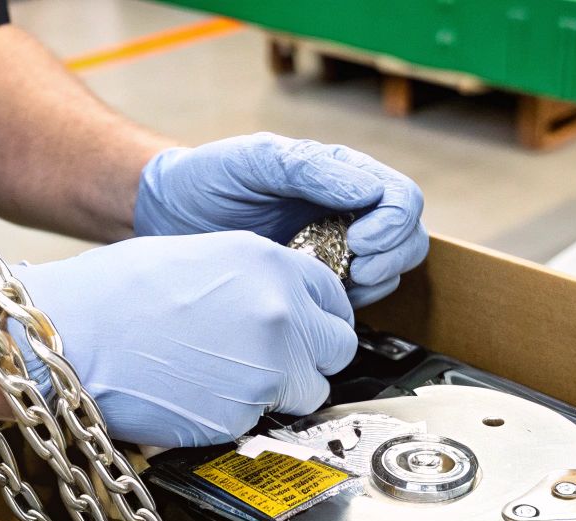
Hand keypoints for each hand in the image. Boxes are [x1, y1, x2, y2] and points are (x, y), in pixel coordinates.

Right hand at [11, 232, 355, 447]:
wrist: (72, 338)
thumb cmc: (114, 296)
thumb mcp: (200, 257)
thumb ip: (254, 279)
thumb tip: (280, 303)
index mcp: (271, 263)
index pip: (335, 299)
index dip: (317, 318)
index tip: (303, 331)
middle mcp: (282, 313)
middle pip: (336, 350)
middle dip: (310, 359)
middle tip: (271, 363)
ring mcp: (268, 369)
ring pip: (308, 394)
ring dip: (279, 393)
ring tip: (222, 379)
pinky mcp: (243, 415)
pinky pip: (261, 422)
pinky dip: (237, 416)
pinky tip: (196, 395)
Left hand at [133, 133, 428, 306]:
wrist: (167, 216)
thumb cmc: (209, 179)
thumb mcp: (255, 161)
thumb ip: (310, 170)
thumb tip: (365, 192)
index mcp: (340, 174)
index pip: (400, 197)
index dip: (392, 223)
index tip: (360, 241)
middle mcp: (346, 211)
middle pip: (408, 237)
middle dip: (391, 257)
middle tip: (355, 269)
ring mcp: (333, 249)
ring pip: (389, 271)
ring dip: (375, 282)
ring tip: (338, 283)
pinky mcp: (316, 283)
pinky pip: (354, 299)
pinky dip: (349, 303)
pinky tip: (319, 298)